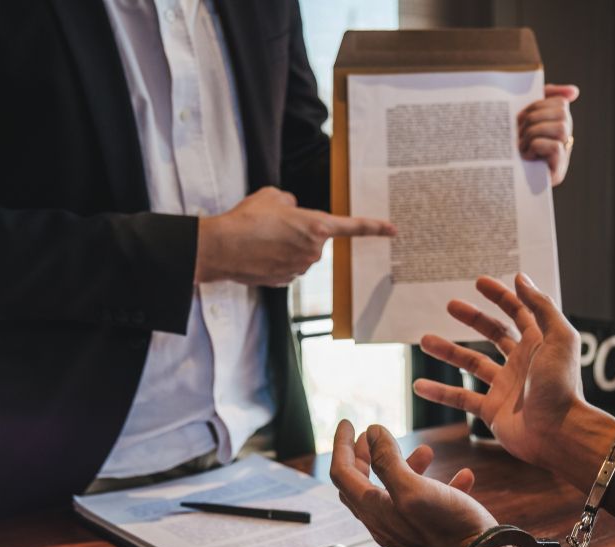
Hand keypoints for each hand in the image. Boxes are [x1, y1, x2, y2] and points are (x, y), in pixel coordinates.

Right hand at [195, 186, 395, 285]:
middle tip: (273, 224)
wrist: (221, 248)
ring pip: (301, 253)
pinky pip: (288, 266)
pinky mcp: (286, 281)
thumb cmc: (246, 219)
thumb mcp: (271, 196)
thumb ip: (290, 202)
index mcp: (316, 226)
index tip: (393, 230)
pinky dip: (276, 259)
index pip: (353, 226)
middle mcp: (314, 251)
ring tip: (261, 238)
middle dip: (299, 230)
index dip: (375, 227)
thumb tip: (293, 210)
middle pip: (316, 238)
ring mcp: (300, 268)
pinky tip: (258, 253)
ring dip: (286, 245)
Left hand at [330, 420, 496, 546]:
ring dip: (406, 466)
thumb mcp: (414, 488)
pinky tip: (462, 475)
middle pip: (361, 484)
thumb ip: (389, 461)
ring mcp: (406, 529)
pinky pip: (428, 504)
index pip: (343, 473)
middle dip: (364, 455)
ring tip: (427, 450)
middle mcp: (385, 522)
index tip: (348, 421)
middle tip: (371, 435)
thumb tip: (371, 432)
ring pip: (395, 492)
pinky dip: (439, 485)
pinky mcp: (430, 534)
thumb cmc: (449, 529)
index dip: (341, 444)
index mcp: (374, 509)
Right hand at [413, 273, 583, 470]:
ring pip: (471, 363)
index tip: (479, 282)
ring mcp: (505, 387)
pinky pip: (461, 398)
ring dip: (448, 351)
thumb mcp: (558, 337)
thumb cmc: (562, 385)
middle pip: (494, 333)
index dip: (500, 296)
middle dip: (472, 318)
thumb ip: (540, 306)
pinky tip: (419, 385)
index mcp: (539, 343)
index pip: (518, 312)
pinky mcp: (492, 410)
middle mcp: (521, 362)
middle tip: (450, 305)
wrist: (559, 433)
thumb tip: (520, 277)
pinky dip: (440, 392)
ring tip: (424, 340)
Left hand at [518, 84, 578, 186]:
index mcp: (557, 124)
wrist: (496, 180)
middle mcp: (565, 139)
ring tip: (521, 145)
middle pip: (562, 113)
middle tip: (518, 131)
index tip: (521, 116)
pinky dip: (537, 146)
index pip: (560, 102)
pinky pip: (555, 147)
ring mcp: (563, 156)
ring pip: (561, 128)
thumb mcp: (522, 117)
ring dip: (534, 133)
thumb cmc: (508, 145)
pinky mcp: (558, 173)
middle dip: (534, 118)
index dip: (538, 104)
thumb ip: (545, 97)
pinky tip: (526, 155)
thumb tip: (575, 91)